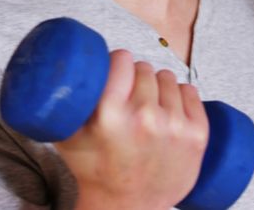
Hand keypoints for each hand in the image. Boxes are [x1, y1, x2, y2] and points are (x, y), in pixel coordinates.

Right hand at [56, 50, 208, 209]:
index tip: (117, 68)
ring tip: (149, 103)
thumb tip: (56, 72)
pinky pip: (191, 92)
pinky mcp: (197, 135)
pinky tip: (170, 106)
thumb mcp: (68, 138)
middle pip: (145, 68)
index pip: (123, 59)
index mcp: (110, 114)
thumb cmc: (95, 171)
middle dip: (137, 77)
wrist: (128, 208)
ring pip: (168, 78)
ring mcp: (174, 126)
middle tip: (131, 94)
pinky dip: (181, 95)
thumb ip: (62, 106)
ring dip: (159, 86)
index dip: (119, 61)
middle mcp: (144, 117)